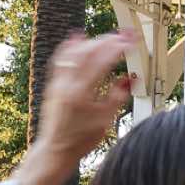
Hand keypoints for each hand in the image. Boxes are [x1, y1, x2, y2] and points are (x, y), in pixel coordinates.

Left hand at [30, 32, 136, 172]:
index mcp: (82, 93)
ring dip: (93, 41)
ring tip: (107, 37)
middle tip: (124, 35)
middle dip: (108, 40)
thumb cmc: (79, 140)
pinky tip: (78, 38)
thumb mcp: (105, 121)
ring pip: (74, 53)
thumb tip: (127, 81)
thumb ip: (116, 98)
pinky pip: (62, 59)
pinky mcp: (54, 85)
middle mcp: (67, 84)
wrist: (55, 149)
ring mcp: (58, 83)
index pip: (103, 62)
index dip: (118, 48)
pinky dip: (72, 46)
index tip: (130, 42)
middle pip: (88, 52)